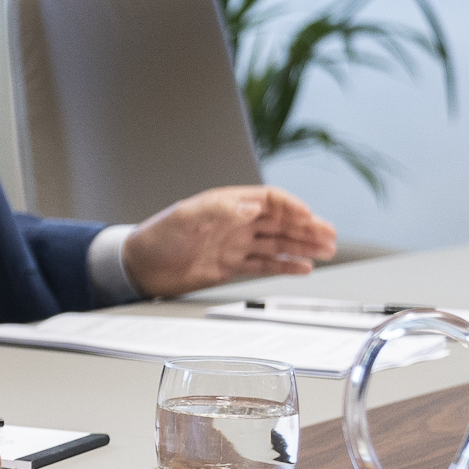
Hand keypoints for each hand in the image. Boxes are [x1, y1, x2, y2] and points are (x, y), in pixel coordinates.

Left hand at [121, 185, 338, 297]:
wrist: (138, 267)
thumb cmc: (155, 237)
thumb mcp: (184, 217)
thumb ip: (218, 210)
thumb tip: (250, 208)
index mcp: (226, 204)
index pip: (268, 200)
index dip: (290, 206)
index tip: (308, 215)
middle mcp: (235, 223)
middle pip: (280, 222)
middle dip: (306, 227)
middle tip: (330, 235)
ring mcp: (235, 244)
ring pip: (278, 244)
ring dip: (303, 246)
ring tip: (327, 250)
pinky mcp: (231, 266)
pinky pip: (266, 264)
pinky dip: (286, 266)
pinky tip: (304, 268)